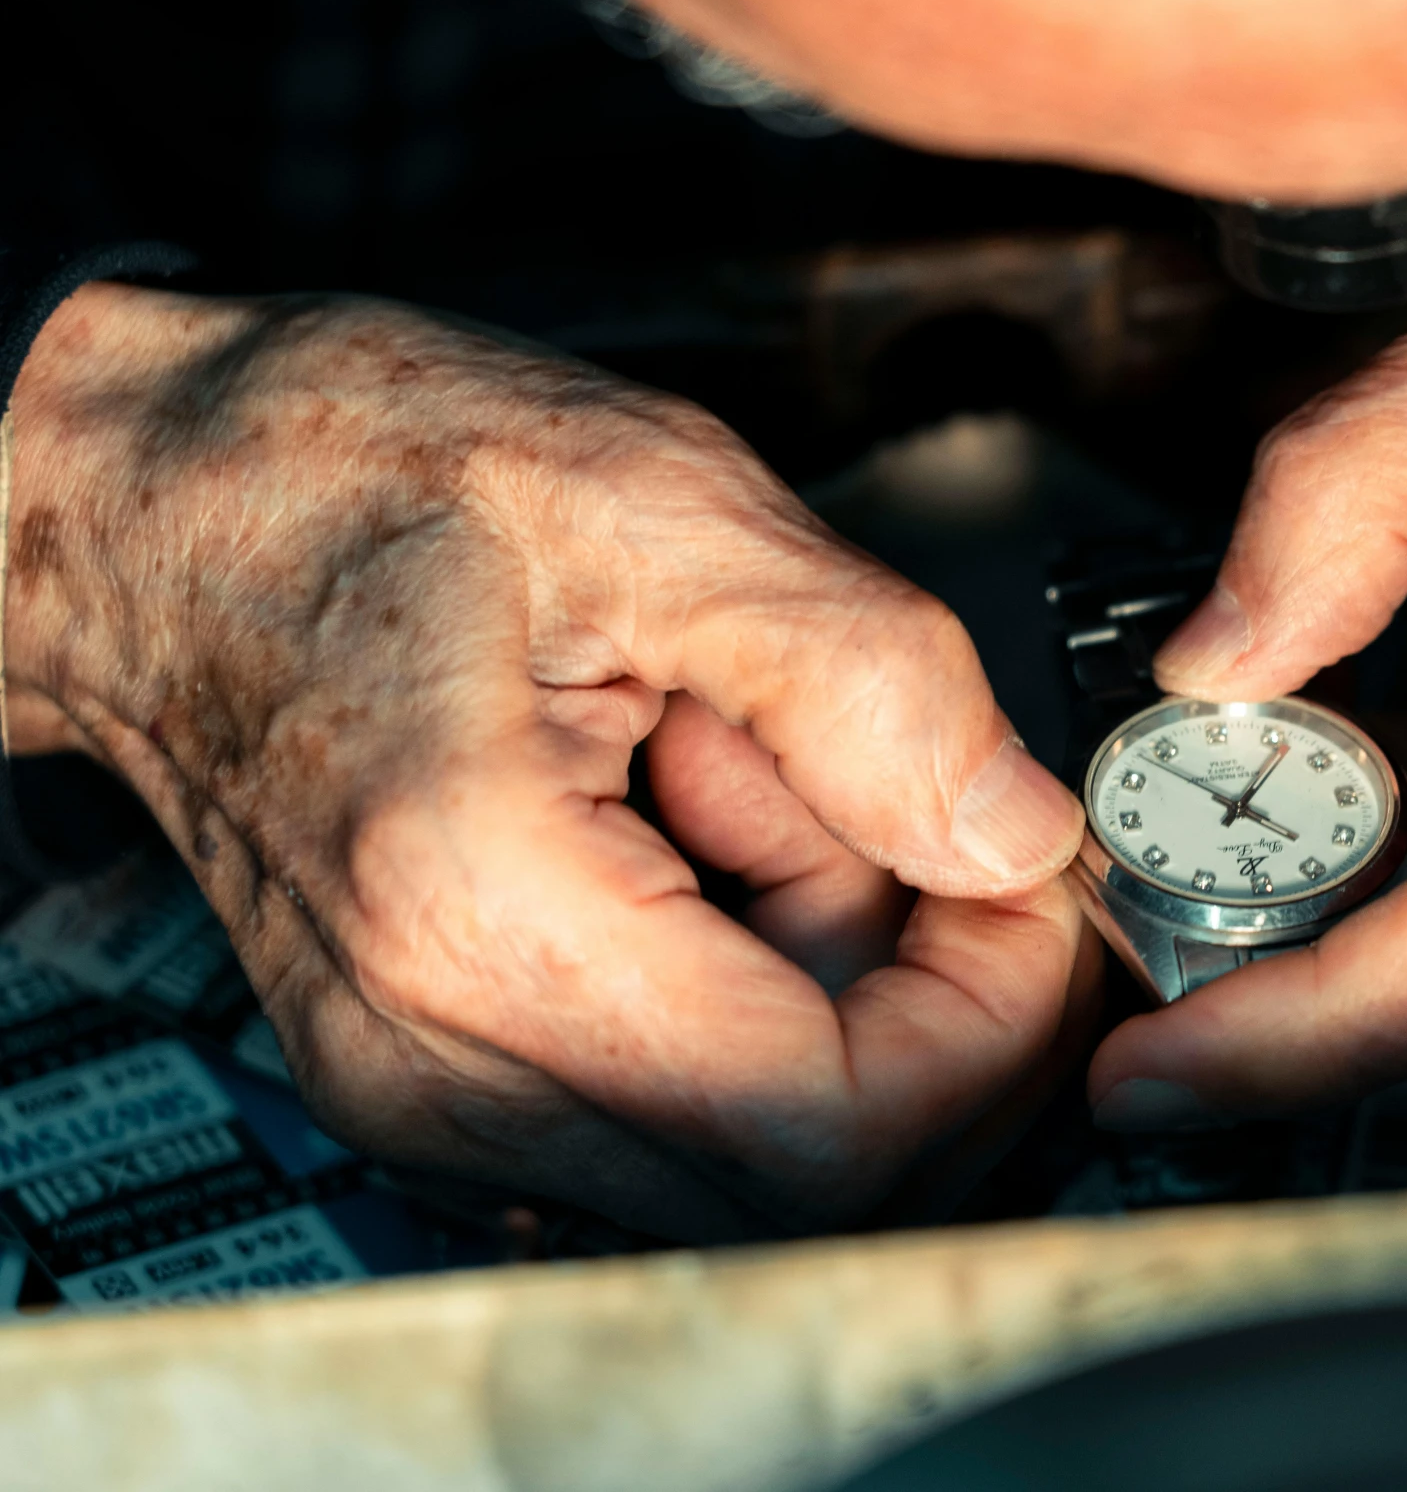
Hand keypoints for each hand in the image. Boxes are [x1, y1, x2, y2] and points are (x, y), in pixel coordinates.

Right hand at [7, 287, 1088, 1235]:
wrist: (145, 510)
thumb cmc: (344, 472)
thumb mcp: (652, 496)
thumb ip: (868, 676)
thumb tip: (1018, 836)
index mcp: (490, 917)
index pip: (833, 1132)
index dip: (990, 1022)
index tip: (1024, 885)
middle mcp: (442, 1057)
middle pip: (814, 1170)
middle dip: (928, 992)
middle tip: (898, 795)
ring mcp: (434, 1086)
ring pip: (759, 1141)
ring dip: (834, 965)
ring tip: (755, 764)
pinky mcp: (449, 1067)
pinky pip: (682, 1094)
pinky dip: (754, 971)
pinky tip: (700, 816)